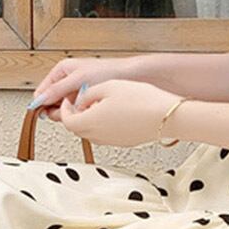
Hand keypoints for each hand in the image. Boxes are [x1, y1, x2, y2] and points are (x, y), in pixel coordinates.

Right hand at [28, 55, 145, 122]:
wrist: (130, 76)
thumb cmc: (107, 71)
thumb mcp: (78, 80)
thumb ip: (57, 90)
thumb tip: (39, 100)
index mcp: (61, 71)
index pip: (41, 92)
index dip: (42, 105)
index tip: (47, 114)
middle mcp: (66, 81)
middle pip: (51, 103)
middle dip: (59, 110)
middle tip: (71, 110)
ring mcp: (75, 92)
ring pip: (63, 110)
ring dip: (70, 113)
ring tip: (82, 109)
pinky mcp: (84, 101)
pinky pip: (75, 112)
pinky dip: (79, 115)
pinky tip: (87, 112)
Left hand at [57, 79, 184, 147]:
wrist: (165, 116)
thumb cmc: (140, 100)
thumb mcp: (108, 86)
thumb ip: (87, 94)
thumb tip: (80, 99)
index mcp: (90, 122)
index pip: (67, 120)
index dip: (64, 109)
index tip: (67, 99)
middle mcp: (98, 136)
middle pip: (76, 129)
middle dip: (74, 115)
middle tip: (78, 102)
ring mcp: (111, 141)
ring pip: (90, 133)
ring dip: (87, 120)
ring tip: (97, 104)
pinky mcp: (122, 142)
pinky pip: (104, 135)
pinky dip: (101, 125)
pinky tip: (112, 112)